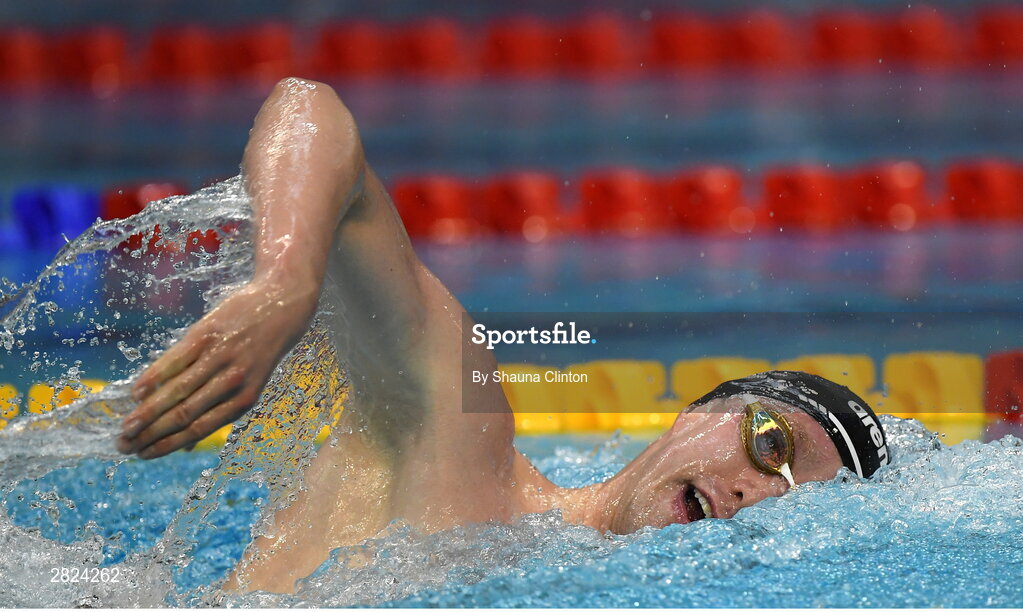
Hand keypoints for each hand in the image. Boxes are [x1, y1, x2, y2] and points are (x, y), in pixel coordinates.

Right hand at [117, 275, 318, 458]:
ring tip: (125, 426)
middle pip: (185, 414)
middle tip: (122, 446)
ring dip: (147, 412)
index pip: (200, 429)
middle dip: (151, 434)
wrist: (281, 304)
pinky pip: (176, 359)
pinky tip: (136, 392)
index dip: (168, 445)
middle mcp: (233, 381)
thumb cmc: (259, 350)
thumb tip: (188, 446)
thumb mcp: (251, 384)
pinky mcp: (208, 333)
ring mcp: (220, 356)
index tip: (142, 456)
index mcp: (244, 399)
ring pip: (178, 391)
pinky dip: (154, 377)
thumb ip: (219, 411)